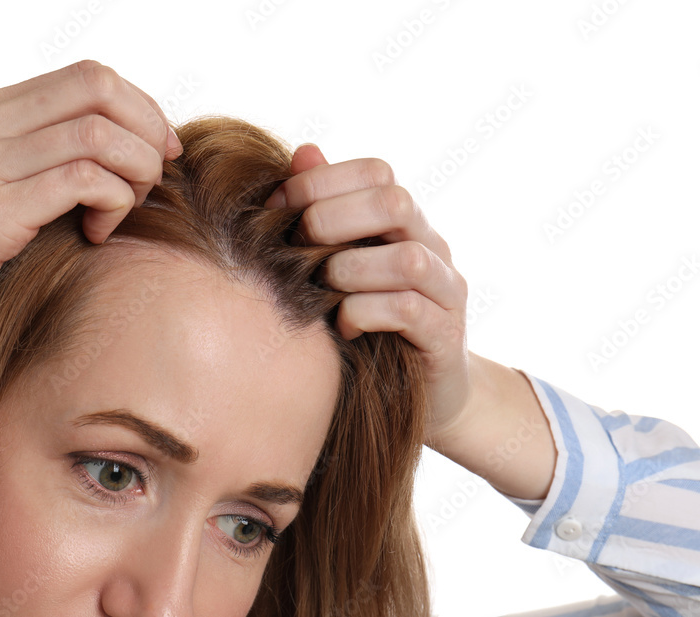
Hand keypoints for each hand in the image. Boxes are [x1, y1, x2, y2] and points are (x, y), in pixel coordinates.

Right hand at [0, 59, 182, 370]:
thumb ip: (23, 161)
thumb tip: (100, 168)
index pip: (88, 77)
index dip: (139, 107)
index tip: (155, 150)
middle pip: (102, 89)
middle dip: (149, 130)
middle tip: (154, 177)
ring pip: (100, 134)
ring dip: (136, 170)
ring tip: (126, 208)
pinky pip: (82, 180)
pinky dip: (111, 202)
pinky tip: (97, 233)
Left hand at [264, 144, 469, 445]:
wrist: (429, 392)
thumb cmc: (371, 320)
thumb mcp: (345, 264)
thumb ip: (328, 210)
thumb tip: (303, 151)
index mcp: (405, 222)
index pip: (377, 172)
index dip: (323, 180)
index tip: (276, 205)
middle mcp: (433, 247)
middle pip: (396, 202)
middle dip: (334, 218)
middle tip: (297, 244)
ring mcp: (445, 292)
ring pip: (407, 259)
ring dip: (349, 270)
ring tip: (320, 288)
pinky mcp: (445, 336)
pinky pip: (409, 310)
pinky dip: (366, 313)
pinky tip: (341, 326)